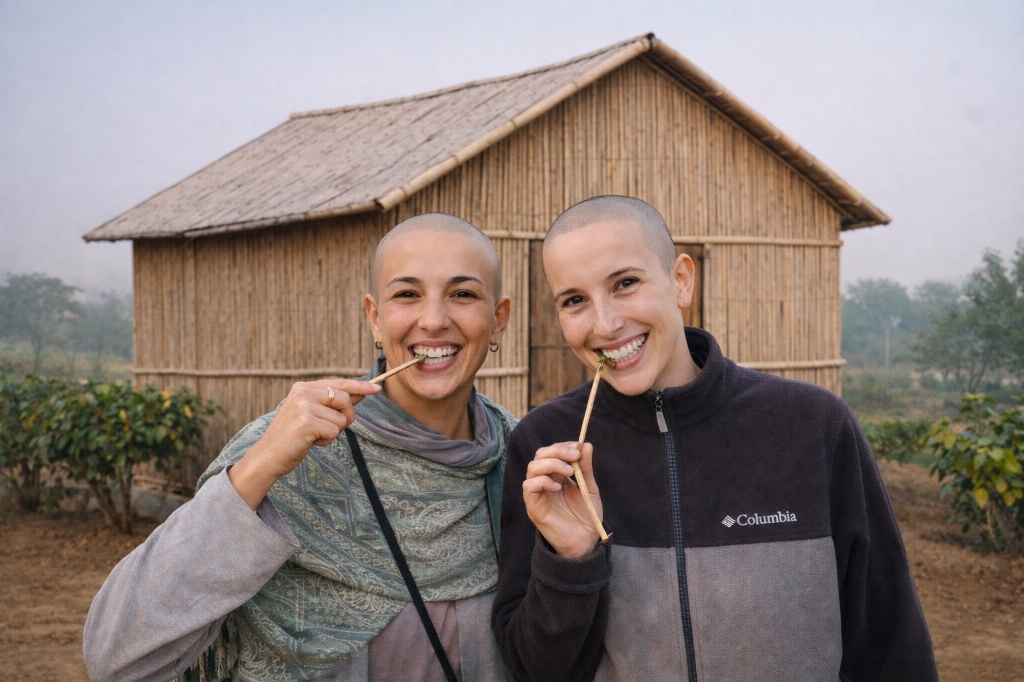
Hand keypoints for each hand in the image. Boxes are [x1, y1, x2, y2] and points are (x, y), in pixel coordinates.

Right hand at [228, 379, 380, 508]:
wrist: (267, 456)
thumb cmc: (291, 438)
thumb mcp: (309, 414)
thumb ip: (330, 404)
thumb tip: (359, 395)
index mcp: (303, 388)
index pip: (338, 383)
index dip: (359, 386)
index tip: (376, 389)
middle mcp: (303, 392)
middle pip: (345, 400)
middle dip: (345, 417)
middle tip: (326, 429)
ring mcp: (304, 406)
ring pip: (341, 419)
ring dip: (332, 432)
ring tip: (312, 436)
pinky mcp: (307, 422)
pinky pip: (334, 431)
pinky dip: (326, 441)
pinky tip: (309, 442)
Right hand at [522, 441, 602, 557]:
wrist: (585, 539)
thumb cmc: (586, 514)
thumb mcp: (589, 487)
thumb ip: (586, 468)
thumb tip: (586, 445)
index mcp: (557, 474)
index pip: (552, 452)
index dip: (563, 446)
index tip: (578, 447)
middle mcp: (545, 480)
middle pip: (540, 455)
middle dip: (557, 451)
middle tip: (574, 456)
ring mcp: (538, 492)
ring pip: (532, 467)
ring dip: (551, 464)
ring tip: (569, 472)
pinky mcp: (533, 505)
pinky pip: (529, 486)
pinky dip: (542, 481)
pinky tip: (557, 487)